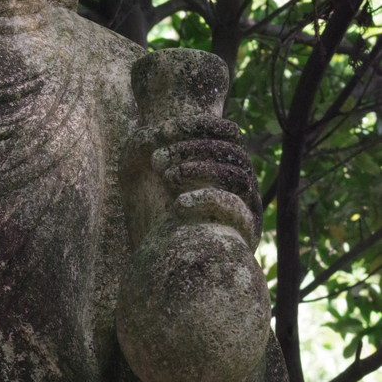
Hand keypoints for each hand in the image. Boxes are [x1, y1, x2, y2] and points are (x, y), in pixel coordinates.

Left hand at [123, 117, 262, 250]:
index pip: (226, 131)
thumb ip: (146, 141)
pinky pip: (235, 209)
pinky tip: (178, 205)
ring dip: (201, 170)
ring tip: (167, 177)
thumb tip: (159, 132)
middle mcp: (239, 180)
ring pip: (237, 176)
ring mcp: (245, 206)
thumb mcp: (136, 166)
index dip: (198, 125)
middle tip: (156, 160)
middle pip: (231, 150)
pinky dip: (207, 199)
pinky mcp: (241, 233)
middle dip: (191, 148)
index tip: (163, 130)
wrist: (151, 255)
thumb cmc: (144, 204)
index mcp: (222, 160)